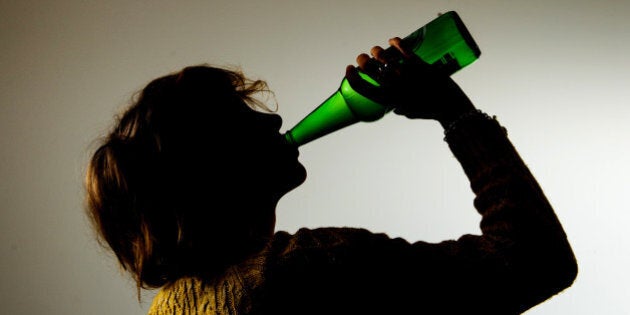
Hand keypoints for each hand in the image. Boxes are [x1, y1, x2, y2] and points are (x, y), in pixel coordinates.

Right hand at [346, 38, 475, 127]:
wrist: (449, 105)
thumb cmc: (430, 111)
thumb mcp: (410, 114)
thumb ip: (400, 110)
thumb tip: (395, 108)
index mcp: (388, 99)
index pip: (361, 87)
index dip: (351, 77)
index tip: (349, 69)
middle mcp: (392, 86)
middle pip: (368, 68)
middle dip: (362, 61)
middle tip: (363, 59)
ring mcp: (404, 74)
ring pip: (382, 56)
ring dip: (376, 51)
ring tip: (377, 51)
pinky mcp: (417, 64)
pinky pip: (402, 49)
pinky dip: (396, 42)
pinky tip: (393, 41)